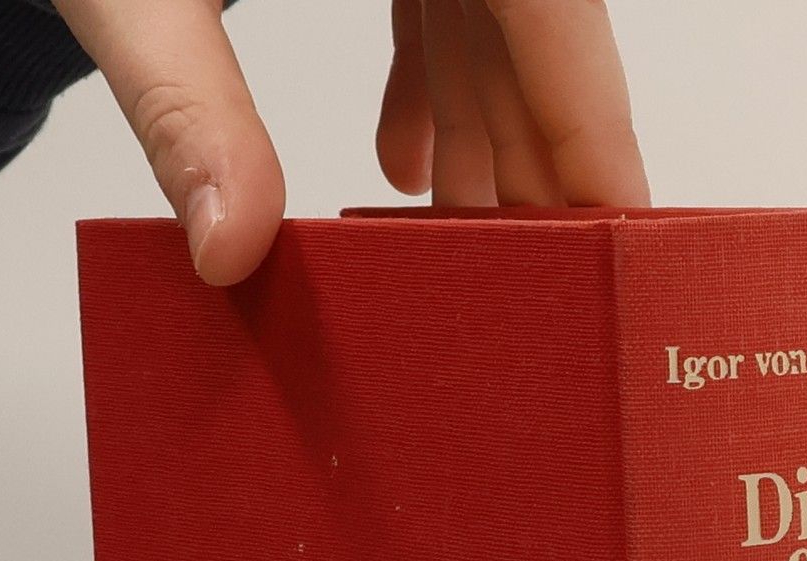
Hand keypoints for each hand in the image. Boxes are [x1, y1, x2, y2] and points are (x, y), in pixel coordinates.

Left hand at [53, 0, 648, 285]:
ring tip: (465, 259)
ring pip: (487, 13)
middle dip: (532, 156)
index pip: (550, 10)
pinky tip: (397, 170)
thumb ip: (186, 103)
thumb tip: (228, 255)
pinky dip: (423, 74)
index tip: (620, 232)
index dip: (592, 127)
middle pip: (531, 23)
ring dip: (477, 132)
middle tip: (540, 287)